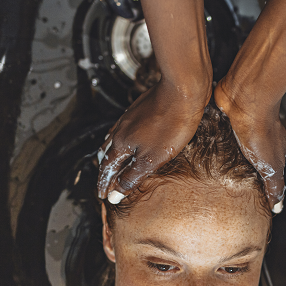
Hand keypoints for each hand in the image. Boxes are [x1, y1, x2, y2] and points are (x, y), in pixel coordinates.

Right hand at [97, 79, 209, 201]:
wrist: (182, 90)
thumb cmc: (171, 125)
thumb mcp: (152, 159)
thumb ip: (132, 177)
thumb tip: (115, 194)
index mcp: (121, 144)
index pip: (108, 169)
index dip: (105, 184)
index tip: (103, 195)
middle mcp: (120, 130)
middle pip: (106, 154)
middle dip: (105, 171)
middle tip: (105, 183)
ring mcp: (129, 118)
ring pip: (113, 140)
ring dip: (110, 155)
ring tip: (110, 163)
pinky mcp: (140, 110)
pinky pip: (123, 129)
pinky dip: (120, 140)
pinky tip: (129, 138)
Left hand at [214, 80, 285, 212]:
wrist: (244, 98)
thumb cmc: (261, 128)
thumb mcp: (271, 166)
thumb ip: (274, 185)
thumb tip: (277, 205)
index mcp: (271, 150)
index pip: (266, 172)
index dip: (257, 184)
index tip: (246, 198)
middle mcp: (255, 139)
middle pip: (246, 161)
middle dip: (236, 174)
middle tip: (223, 190)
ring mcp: (238, 129)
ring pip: (230, 149)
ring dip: (221, 160)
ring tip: (208, 176)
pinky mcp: (223, 121)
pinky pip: (216, 135)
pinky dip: (210, 144)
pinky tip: (202, 154)